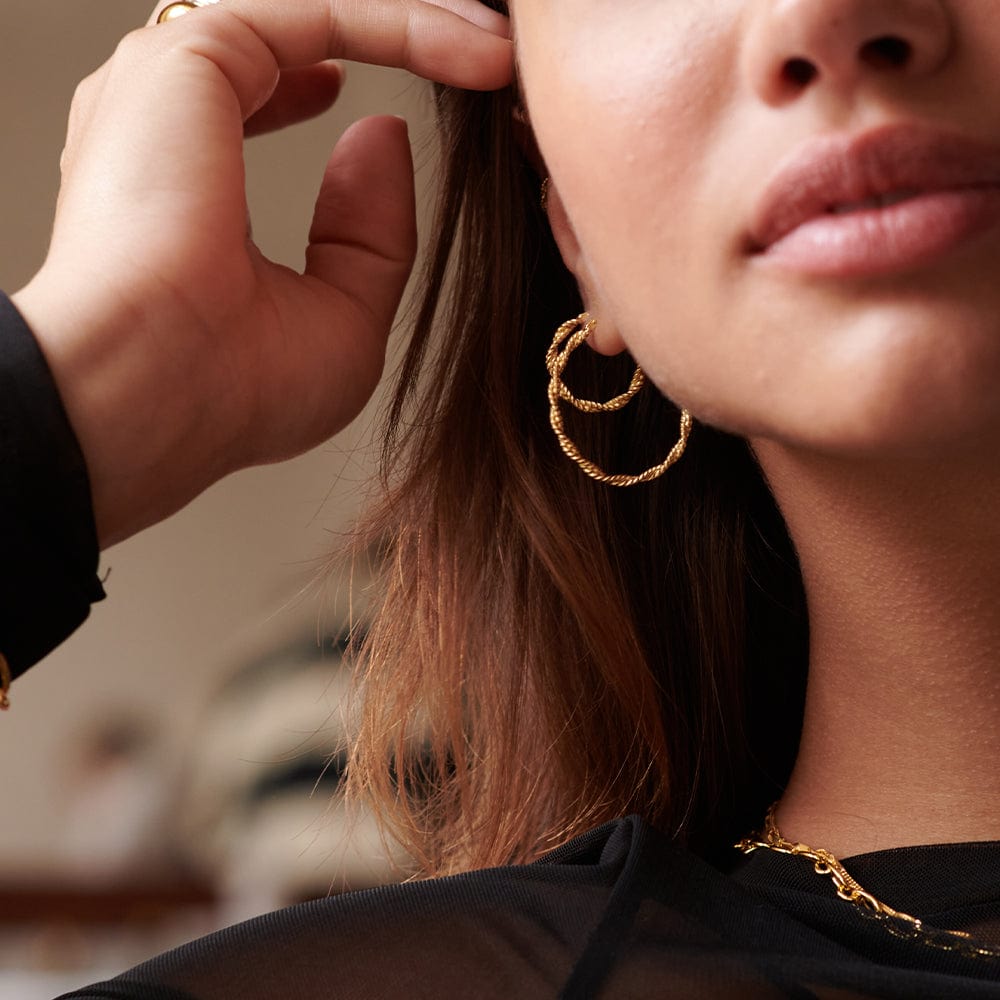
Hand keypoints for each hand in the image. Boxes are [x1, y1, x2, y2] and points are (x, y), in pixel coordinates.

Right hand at [13, 0, 511, 546]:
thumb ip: (368, 232)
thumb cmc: (235, 389)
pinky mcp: (191, 56)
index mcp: (183, 188)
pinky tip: (480, 55)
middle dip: (389, 37)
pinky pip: (322, 17)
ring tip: (496, 48)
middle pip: (289, 46)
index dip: (325, 90)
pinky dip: (408, 27)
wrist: (158, 392)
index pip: (257, 102)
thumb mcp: (343, 319)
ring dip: (414, 23)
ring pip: (310, 20)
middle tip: (482, 52)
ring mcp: (173, 86)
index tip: (394, 109)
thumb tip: (379, 131)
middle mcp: (167, 124)